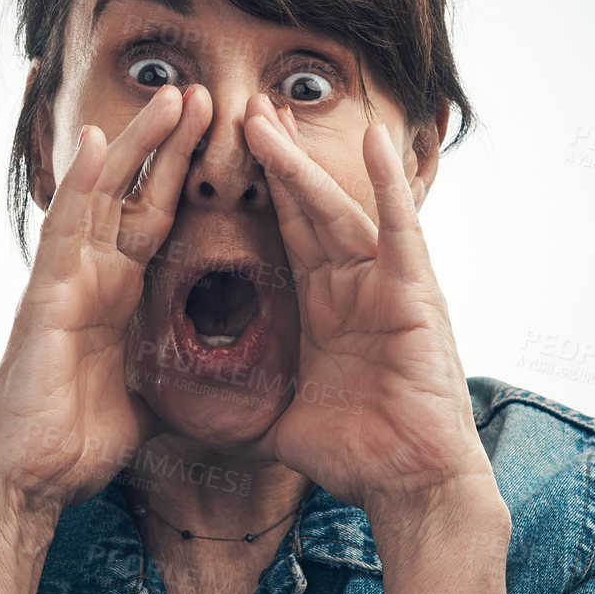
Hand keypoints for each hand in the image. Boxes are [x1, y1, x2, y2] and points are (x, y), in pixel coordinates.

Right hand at [0, 84, 212, 516]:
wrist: (30, 480)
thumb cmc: (78, 441)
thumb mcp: (150, 397)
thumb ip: (175, 370)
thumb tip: (218, 377)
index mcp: (119, 294)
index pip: (158, 219)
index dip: (187, 176)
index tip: (223, 137)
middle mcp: (92, 276)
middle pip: (136, 193)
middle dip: (170, 144)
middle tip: (206, 93)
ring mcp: (66, 281)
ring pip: (104, 195)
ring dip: (138, 144)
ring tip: (172, 97)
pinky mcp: (46, 298)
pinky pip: (65, 230)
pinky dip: (81, 184)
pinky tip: (98, 141)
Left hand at [235, 95, 496, 520]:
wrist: (408, 484)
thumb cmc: (354, 456)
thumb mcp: (277, 420)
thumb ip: (236, 407)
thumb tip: (180, 418)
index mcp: (322, 308)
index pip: (283, 236)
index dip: (256, 194)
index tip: (225, 152)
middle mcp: (352, 286)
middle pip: (304, 209)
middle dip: (272, 160)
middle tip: (241, 110)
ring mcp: (384, 284)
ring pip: (336, 209)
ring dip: (303, 164)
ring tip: (271, 115)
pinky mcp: (414, 293)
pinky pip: (400, 229)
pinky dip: (388, 185)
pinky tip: (375, 140)